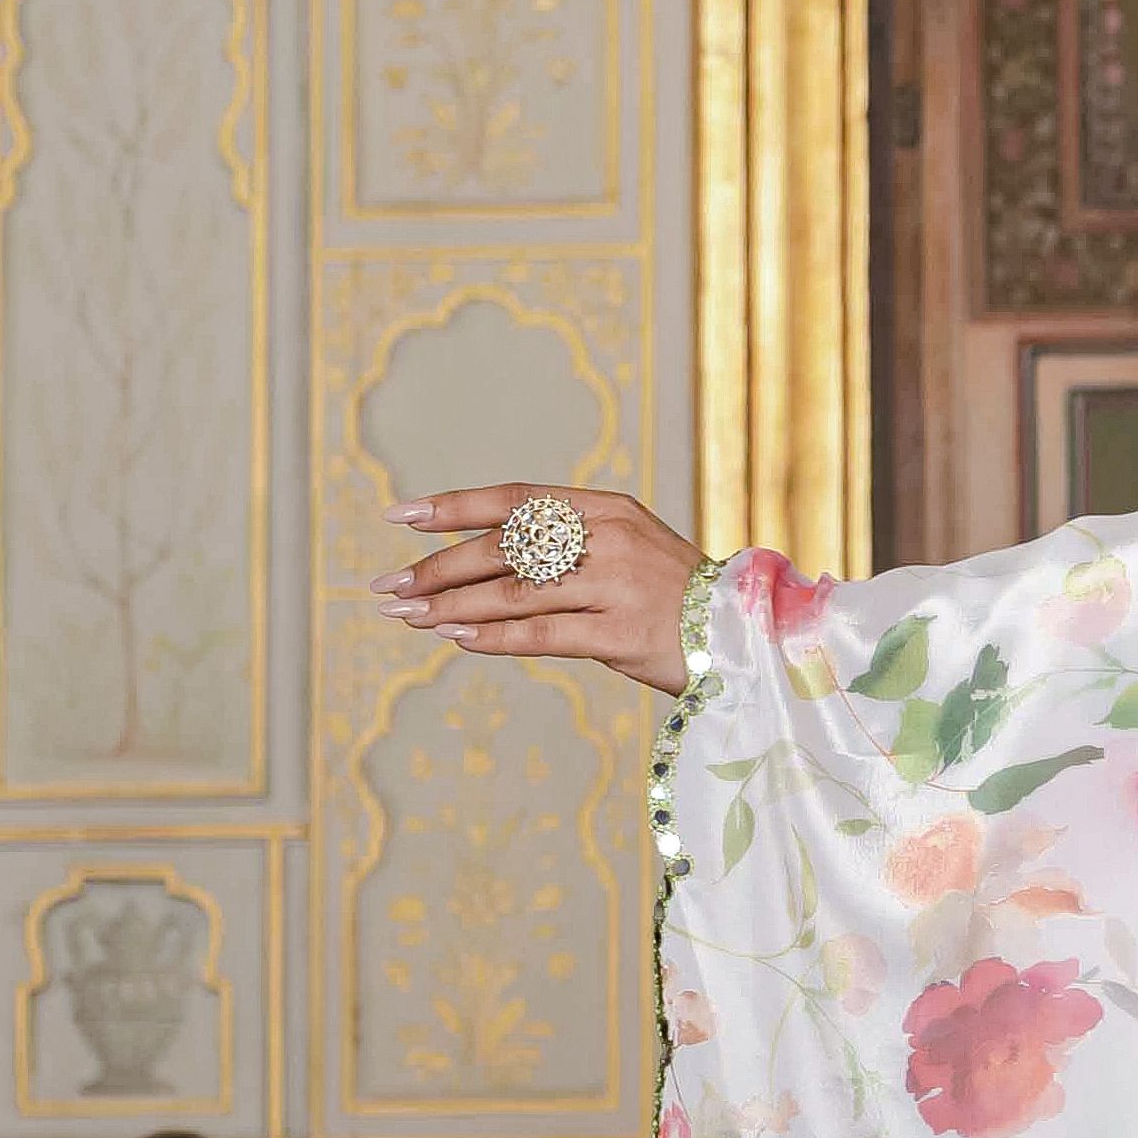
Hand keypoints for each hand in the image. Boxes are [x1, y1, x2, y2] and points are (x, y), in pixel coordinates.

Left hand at [382, 486, 699, 699]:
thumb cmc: (675, 597)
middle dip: (438, 567)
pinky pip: (542, 634)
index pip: (516, 499)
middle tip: (389, 586)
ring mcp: (618, 586)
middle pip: (505, 548)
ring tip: (408, 616)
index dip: (454, 506)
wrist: (747, 636)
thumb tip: (482, 555)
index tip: (400, 517)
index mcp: (608, 509)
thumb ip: (567, 544)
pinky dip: (494, 636)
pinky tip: (456, 638)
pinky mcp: (623, 634)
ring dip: (453, 605)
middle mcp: (610, 539)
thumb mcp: (627, 549)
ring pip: (515, 593)